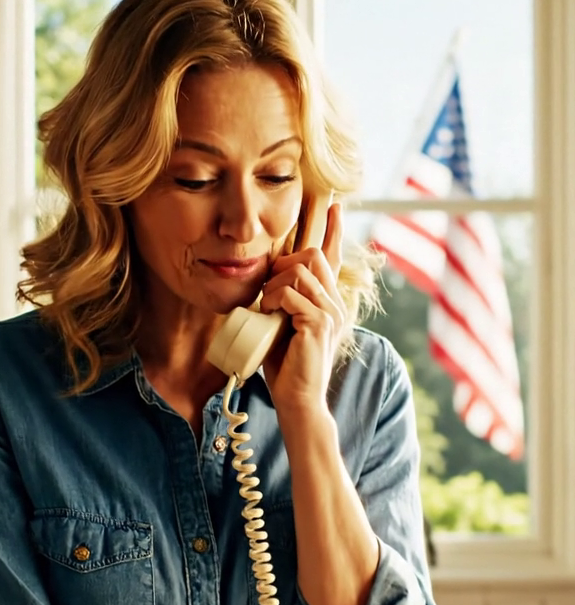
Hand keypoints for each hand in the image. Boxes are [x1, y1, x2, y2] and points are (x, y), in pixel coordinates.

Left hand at [260, 202, 345, 415]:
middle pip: (312, 255)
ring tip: (269, 309)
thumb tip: (269, 278)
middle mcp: (335, 303)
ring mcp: (330, 312)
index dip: (334, 229)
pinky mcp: (319, 323)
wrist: (297, 399)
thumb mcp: (283, 324)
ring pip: (300, 271)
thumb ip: (284, 300)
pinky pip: (291, 294)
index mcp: (328, 301)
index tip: (334, 205)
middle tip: (270, 291)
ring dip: (274, 286)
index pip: (334, 257)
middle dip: (283, 264)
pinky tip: (270, 317)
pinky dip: (273, 301)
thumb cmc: (286, 366)